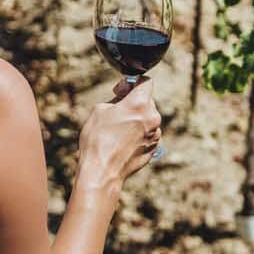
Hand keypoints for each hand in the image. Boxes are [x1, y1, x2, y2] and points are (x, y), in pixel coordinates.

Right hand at [75, 76, 161, 199]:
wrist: (102, 171)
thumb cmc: (98, 139)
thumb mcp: (100, 109)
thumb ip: (116, 99)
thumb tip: (124, 98)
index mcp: (139, 104)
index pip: (146, 82)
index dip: (133, 82)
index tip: (122, 90)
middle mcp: (152, 118)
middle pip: (147, 100)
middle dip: (133, 101)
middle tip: (116, 109)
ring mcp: (155, 134)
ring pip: (148, 118)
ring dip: (136, 118)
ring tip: (118, 129)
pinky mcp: (154, 148)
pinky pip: (148, 133)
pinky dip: (138, 132)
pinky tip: (123, 141)